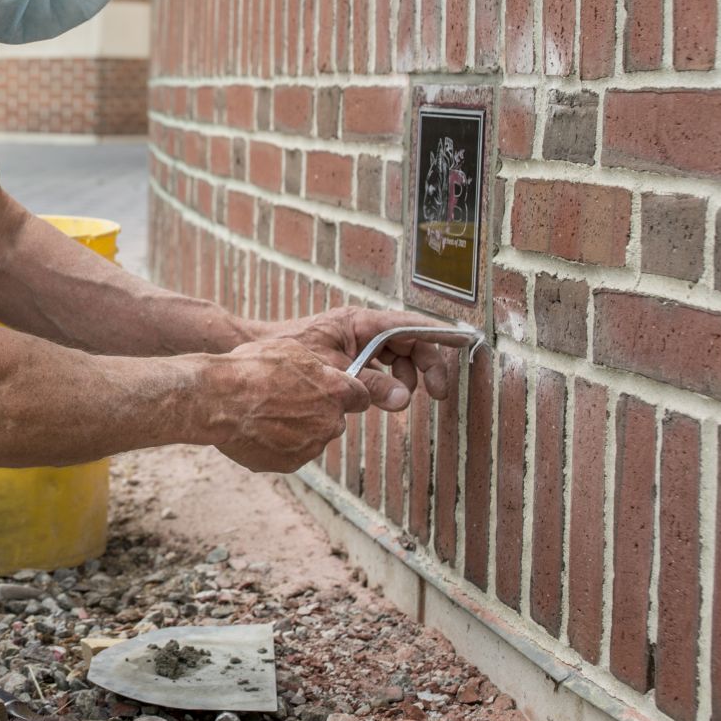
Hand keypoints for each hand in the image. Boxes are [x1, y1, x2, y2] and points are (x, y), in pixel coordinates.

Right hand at [200, 338, 371, 472]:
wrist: (217, 400)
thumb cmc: (250, 370)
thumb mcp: (289, 350)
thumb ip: (318, 366)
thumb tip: (326, 374)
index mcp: (335, 391)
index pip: (361, 396)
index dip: (347, 393)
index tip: (333, 393)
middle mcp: (329, 422)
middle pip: (334, 420)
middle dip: (317, 412)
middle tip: (286, 401)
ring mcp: (310, 447)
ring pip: (312, 438)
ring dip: (296, 429)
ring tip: (265, 414)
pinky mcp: (290, 464)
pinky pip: (291, 454)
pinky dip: (278, 445)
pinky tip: (257, 429)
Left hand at [248, 306, 475, 409]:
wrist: (255, 352)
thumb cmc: (289, 355)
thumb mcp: (333, 372)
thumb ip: (370, 385)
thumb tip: (406, 398)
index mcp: (360, 321)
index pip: (409, 324)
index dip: (439, 333)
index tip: (465, 342)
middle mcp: (361, 327)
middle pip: (409, 341)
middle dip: (427, 365)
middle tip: (438, 393)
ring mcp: (355, 340)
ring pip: (396, 355)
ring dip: (405, 376)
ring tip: (399, 398)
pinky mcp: (347, 354)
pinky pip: (379, 364)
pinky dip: (386, 380)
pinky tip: (381, 397)